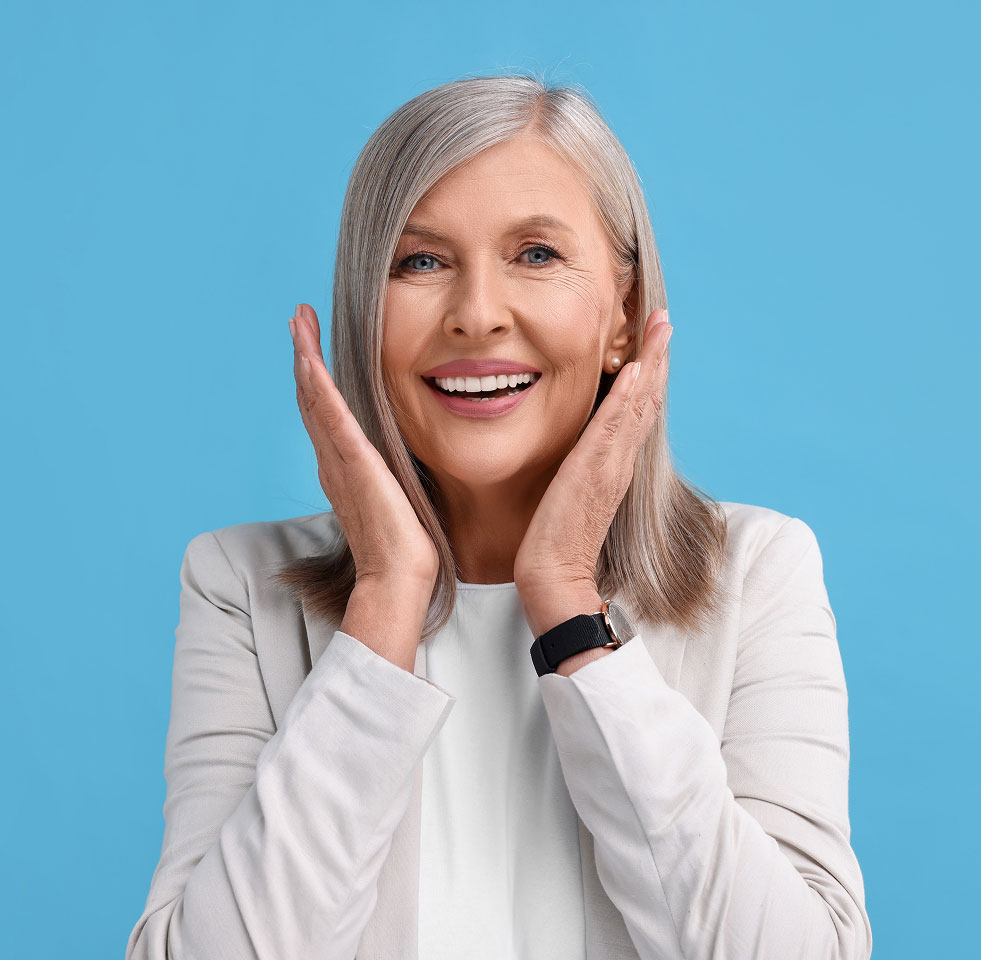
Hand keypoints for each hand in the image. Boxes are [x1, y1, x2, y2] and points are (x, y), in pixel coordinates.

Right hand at [290, 303, 439, 587]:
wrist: (397, 577)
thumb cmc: (403, 546)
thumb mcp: (398, 496)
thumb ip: (392, 474)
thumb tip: (406, 461)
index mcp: (344, 467)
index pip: (326, 413)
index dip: (316, 377)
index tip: (314, 344)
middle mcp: (333, 460)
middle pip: (311, 398)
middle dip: (305, 354)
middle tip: (299, 318)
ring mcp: (339, 460)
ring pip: (314, 398)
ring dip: (306, 355)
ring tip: (300, 320)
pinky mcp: (354, 462)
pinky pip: (330, 415)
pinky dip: (317, 384)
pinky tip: (310, 356)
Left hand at [513, 308, 672, 602]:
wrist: (553, 576)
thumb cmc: (555, 542)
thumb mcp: (569, 494)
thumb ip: (580, 470)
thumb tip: (577, 452)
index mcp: (614, 465)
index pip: (636, 411)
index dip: (648, 375)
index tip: (652, 342)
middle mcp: (619, 461)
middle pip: (646, 400)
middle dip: (657, 358)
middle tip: (664, 320)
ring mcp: (610, 465)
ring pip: (638, 405)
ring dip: (651, 364)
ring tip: (660, 328)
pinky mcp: (593, 472)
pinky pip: (614, 427)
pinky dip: (628, 397)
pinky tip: (636, 369)